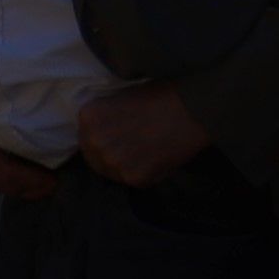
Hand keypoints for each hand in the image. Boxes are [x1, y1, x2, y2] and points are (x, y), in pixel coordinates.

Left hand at [69, 83, 214, 187]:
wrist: (193, 109)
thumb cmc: (161, 96)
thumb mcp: (121, 97)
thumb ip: (105, 115)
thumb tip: (100, 131)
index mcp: (89, 117)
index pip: (85, 137)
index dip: (101, 139)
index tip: (117, 138)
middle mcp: (95, 141)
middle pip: (94, 159)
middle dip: (110, 156)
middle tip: (133, 149)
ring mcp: (113, 161)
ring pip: (113, 173)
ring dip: (126, 167)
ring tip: (147, 153)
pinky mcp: (134, 177)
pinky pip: (135, 181)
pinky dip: (146, 174)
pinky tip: (159, 158)